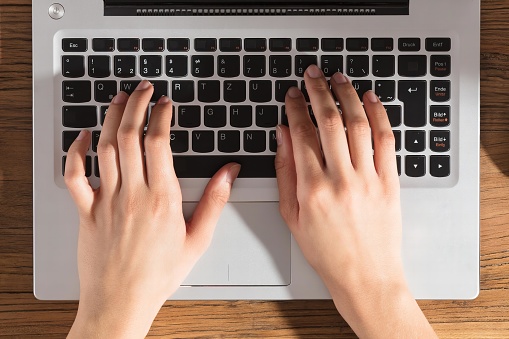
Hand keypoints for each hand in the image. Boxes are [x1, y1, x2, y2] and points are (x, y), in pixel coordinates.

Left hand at [65, 81, 239, 337]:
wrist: (123, 299)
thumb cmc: (159, 273)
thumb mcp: (198, 239)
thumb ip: (216, 200)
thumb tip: (229, 172)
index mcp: (162, 198)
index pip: (159, 143)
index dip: (161, 116)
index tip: (166, 104)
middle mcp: (132, 193)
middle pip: (129, 136)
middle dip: (136, 105)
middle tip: (143, 89)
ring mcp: (106, 200)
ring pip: (104, 148)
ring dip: (110, 118)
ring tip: (119, 100)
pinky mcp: (86, 211)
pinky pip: (74, 175)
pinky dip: (75, 151)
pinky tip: (82, 136)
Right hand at [275, 65, 435, 337]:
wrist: (365, 275)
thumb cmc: (327, 251)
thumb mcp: (293, 215)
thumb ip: (285, 172)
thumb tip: (283, 137)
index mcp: (312, 188)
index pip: (301, 134)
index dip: (295, 108)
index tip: (291, 94)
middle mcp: (341, 179)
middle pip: (328, 121)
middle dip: (317, 91)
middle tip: (311, 74)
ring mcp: (368, 179)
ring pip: (358, 124)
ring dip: (347, 95)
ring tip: (338, 78)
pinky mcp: (390, 182)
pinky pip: (385, 140)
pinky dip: (378, 115)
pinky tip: (370, 100)